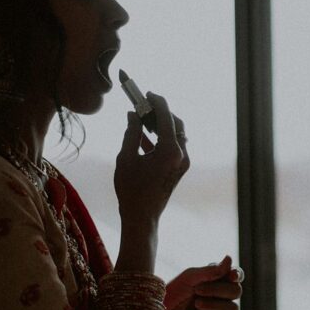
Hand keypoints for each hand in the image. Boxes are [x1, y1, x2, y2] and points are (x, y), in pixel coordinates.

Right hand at [114, 93, 188, 227]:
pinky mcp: (180, 168)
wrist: (142, 216)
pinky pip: (173, 146)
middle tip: (144, 104)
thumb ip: (131, 133)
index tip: (147, 93)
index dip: (156, 102)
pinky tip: (143, 136)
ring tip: (141, 118)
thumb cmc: (131, 189)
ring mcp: (183, 162)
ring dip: (160, 125)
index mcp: (170, 151)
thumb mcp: (126, 157)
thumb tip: (133, 114)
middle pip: (175, 124)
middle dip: (160, 112)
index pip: (166, 117)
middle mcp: (182, 155)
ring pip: (176, 135)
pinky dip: (160, 139)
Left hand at [159, 256, 243, 309]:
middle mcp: (222, 295)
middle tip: (197, 290)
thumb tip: (229, 258)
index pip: (237, 275)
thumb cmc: (175, 290)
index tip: (231, 276)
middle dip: (218, 291)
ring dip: (214, 305)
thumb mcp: (191, 277)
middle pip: (236, 292)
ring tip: (196, 304)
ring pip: (233, 309)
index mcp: (219, 279)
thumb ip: (211, 271)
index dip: (237, 275)